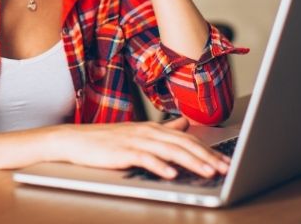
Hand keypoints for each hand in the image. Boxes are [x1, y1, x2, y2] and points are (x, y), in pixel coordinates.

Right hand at [48, 117, 229, 178]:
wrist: (75, 140)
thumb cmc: (107, 140)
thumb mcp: (139, 133)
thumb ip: (164, 130)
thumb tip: (185, 125)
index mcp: (154, 128)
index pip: (187, 139)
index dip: (208, 150)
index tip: (225, 161)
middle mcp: (148, 132)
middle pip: (184, 144)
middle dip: (207, 157)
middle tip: (225, 168)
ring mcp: (136, 141)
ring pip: (170, 151)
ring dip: (191, 162)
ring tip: (207, 172)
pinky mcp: (123, 152)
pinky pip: (146, 159)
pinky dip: (160, 166)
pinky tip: (172, 174)